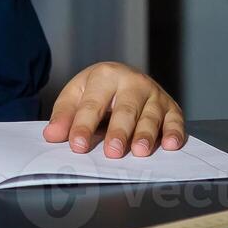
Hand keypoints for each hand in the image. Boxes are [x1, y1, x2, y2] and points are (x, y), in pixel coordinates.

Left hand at [43, 61, 184, 158]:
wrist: (123, 77)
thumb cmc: (98, 91)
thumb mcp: (76, 95)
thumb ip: (64, 115)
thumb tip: (52, 135)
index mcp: (105, 75)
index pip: (93, 104)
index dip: (84, 125)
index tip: (77, 145)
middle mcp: (133, 82)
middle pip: (125, 109)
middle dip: (119, 131)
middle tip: (112, 151)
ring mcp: (154, 94)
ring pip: (151, 116)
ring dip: (146, 134)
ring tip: (139, 152)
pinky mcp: (171, 107)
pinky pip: (175, 120)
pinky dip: (174, 132)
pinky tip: (170, 145)